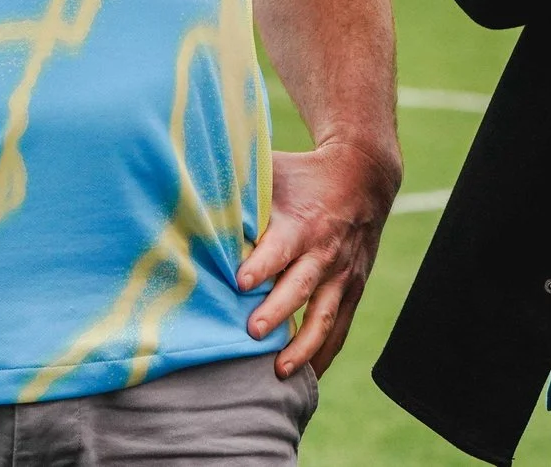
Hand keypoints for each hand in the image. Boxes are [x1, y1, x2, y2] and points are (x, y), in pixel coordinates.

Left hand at [238, 138, 399, 376]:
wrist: (364, 177)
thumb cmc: (302, 175)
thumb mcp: (272, 173)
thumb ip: (238, 191)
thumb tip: (186, 198)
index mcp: (301, 222)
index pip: (280, 247)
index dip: (261, 264)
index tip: (240, 282)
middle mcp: (323, 251)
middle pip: (301, 286)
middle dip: (278, 310)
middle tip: (253, 332)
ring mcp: (341, 274)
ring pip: (324, 316)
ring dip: (302, 345)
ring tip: (278, 371)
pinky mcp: (352, 288)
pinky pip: (340, 327)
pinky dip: (324, 353)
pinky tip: (307, 378)